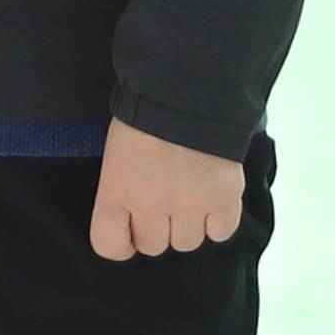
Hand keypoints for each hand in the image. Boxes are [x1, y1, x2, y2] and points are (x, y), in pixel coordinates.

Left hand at [86, 120, 245, 261]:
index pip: (109, 246)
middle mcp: (150, 206)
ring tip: (191, 192)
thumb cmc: (145, 113)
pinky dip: (218, 220)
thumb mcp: (118, 151)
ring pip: (187, 242)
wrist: (189, 88)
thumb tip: (134, 214)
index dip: (120, 242)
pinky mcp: (225, 199)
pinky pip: (221, 232)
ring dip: (189, 223)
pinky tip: (213, 197)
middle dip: (158, 226)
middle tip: (165, 197)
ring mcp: (189, 205)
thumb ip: (123, 187)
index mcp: (116, 192)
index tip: (129, 229)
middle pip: (153, 246)